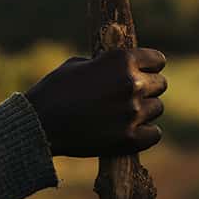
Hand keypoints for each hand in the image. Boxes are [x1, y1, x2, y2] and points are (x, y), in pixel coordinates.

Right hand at [23, 46, 167, 157]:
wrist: (38, 124)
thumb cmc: (54, 91)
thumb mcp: (79, 65)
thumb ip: (107, 65)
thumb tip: (123, 69)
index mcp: (121, 60)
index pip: (157, 60)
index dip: (148, 67)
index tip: (141, 74)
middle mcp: (132, 84)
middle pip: (160, 85)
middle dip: (146, 89)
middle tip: (126, 97)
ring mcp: (133, 112)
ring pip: (156, 109)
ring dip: (143, 112)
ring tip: (120, 115)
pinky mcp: (130, 138)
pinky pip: (154, 134)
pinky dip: (144, 134)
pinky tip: (127, 132)